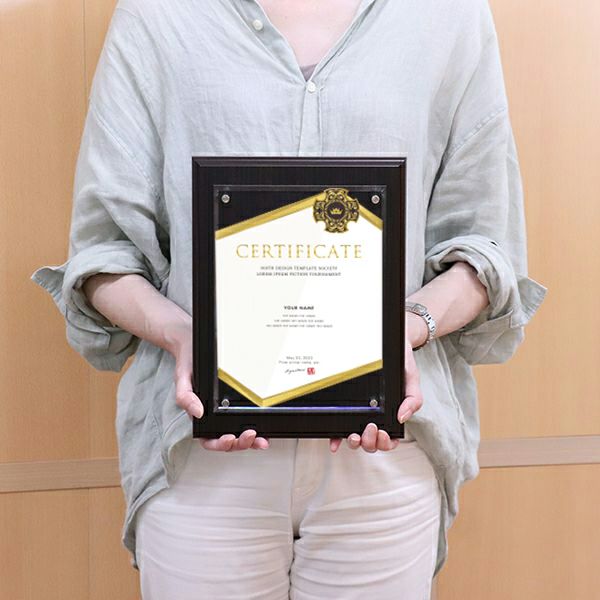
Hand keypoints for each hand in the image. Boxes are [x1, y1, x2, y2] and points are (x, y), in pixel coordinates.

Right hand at [166, 318, 269, 450]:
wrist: (193, 343)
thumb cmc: (188, 362)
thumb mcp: (182, 378)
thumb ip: (185, 397)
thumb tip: (197, 413)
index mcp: (199, 414)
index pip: (208, 439)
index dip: (220, 444)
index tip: (229, 438)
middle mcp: (213, 415)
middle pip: (228, 440)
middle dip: (240, 443)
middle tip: (251, 436)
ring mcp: (225, 410)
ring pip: (238, 433)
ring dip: (251, 440)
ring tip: (261, 439)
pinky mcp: (236, 401)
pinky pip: (245, 418)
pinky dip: (256, 426)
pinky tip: (264, 427)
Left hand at [328, 314, 424, 452]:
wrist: (390, 343)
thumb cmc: (402, 363)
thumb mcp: (412, 380)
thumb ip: (413, 399)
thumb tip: (402, 417)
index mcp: (392, 415)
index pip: (390, 439)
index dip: (386, 443)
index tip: (384, 433)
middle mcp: (375, 417)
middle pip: (371, 442)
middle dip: (370, 442)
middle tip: (370, 428)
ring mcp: (360, 414)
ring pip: (356, 438)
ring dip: (355, 442)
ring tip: (355, 435)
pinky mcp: (347, 407)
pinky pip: (340, 426)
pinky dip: (337, 437)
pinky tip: (334, 442)